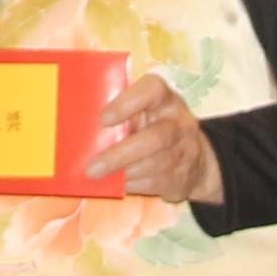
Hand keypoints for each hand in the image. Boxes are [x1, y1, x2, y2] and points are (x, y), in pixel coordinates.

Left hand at [87, 69, 223, 205]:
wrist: (197, 161)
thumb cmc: (154, 127)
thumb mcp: (144, 112)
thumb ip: (121, 113)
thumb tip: (80, 127)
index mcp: (165, 99)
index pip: (152, 90)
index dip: (128, 103)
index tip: (104, 119)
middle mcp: (178, 122)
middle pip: (154, 138)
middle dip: (120, 155)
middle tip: (91, 167)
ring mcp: (184, 151)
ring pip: (153, 165)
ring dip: (123, 172)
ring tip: (97, 176)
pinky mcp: (181, 177)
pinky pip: (154, 183)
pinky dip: (132, 185)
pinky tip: (116, 184)